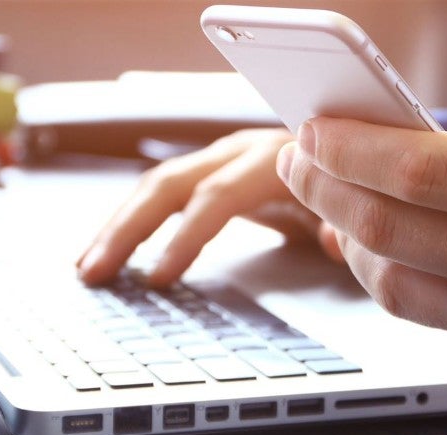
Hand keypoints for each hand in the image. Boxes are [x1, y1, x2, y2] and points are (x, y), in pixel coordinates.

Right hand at [77, 128, 343, 287]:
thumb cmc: (354, 181)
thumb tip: (336, 242)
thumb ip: (348, 225)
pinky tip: (108, 252)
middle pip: (169, 184)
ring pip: (156, 186)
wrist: (356, 147)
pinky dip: (131, 221)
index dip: (186, 236)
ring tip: (87, 267)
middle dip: (128, 229)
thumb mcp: (359, 205)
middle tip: (95, 272)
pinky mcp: (211, 172)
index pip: (217, 196)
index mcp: (274, 158)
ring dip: (117, 226)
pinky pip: (162, 194)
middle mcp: (239, 150)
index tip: (158, 276)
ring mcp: (221, 158)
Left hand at [279, 75, 446, 415]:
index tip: (317, 130)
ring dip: (354, 245)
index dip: (350, 147)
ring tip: (344, 212)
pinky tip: (417, 259)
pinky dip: (419, 286)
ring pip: (398, 290)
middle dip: (321, 190)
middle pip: (386, 231)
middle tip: (302, 164)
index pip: (417, 170)